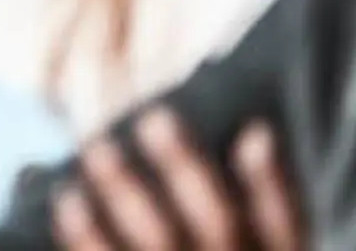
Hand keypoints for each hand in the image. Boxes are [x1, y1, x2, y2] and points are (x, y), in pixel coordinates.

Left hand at [57, 111, 300, 250]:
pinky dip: (87, 236)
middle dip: (187, 169)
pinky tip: (69, 200)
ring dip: (126, 191)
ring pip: (160, 240)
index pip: (286, 226)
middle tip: (154, 118)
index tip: (258, 133)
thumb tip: (242, 135)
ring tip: (98, 146)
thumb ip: (248, 217)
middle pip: (218, 224)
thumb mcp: (243, 246)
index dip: (272, 184)